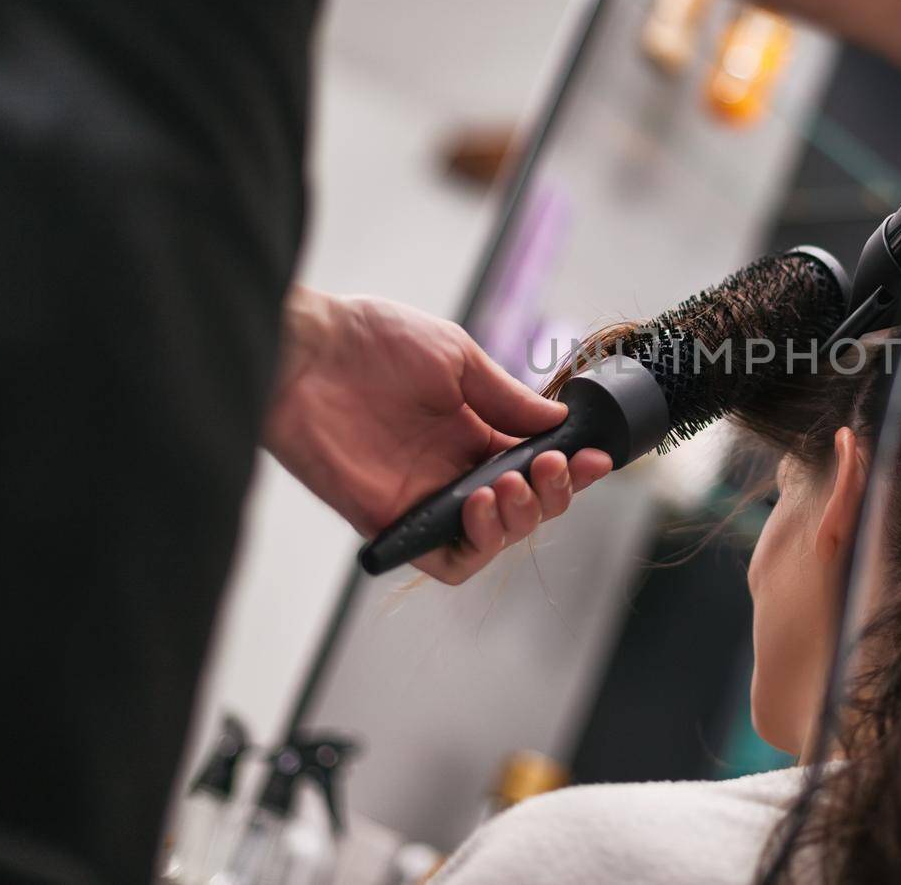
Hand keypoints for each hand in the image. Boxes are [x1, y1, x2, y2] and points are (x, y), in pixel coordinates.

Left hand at [264, 288, 611, 583]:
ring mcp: (425, 498)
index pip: (536, 465)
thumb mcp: (456, 358)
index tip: (595, 458)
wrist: (305, 350)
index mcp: (475, 431)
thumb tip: (558, 419)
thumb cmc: (373, 341)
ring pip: (493, 540)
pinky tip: (480, 507)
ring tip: (509, 483)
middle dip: (552, 494)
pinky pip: (445, 559)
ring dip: (519, 520)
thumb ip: (506, 397)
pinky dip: (476, 544)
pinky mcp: (392, 521)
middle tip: (549, 465)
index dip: (571, 468)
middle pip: (524, 508)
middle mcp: (455, 470)